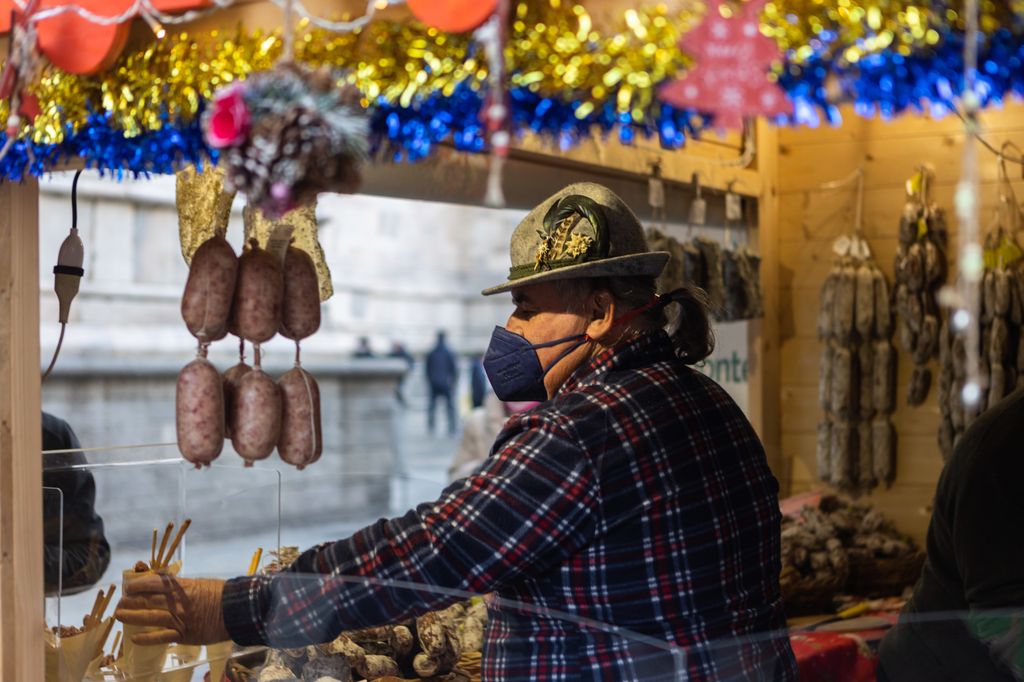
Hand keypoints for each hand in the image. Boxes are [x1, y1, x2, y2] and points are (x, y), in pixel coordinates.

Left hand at [115, 575, 230, 645]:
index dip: (137, 585)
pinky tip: (134, 638)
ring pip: (149, 617)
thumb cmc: (220, 594)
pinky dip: (146, 638)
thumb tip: (163, 584)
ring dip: (131, 617)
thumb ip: (180, 586)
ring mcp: (180, 619)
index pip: (152, 583)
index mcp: (182, 587)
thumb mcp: (199, 583)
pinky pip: (161, 637)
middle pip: (147, 601)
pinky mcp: (184, 635)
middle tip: (119, 604)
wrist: (237, 610)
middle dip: (129, 602)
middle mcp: (177, 602)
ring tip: (119, 616)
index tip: (127, 588)